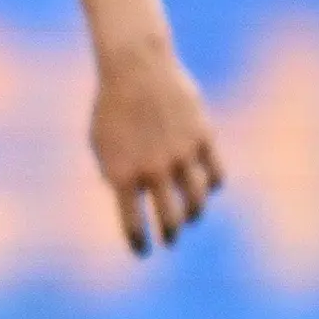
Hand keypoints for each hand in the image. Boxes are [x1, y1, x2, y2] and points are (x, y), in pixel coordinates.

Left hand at [90, 37, 222, 254]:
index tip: (143, 251)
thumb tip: (135, 202)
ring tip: (189, 217)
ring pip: (197, 201)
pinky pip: (216, 175)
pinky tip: (205, 186)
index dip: (139, 243)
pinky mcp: (203, 138)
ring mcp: (180, 154)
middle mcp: (153, 169)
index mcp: (122, 173)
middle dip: (170, 235)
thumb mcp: (102, 144)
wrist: (135, 67)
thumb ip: (116, 176)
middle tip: (169, 240)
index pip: (134, 224)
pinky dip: (212, 186)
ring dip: (193, 215)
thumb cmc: (112, 107)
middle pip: (170, 219)